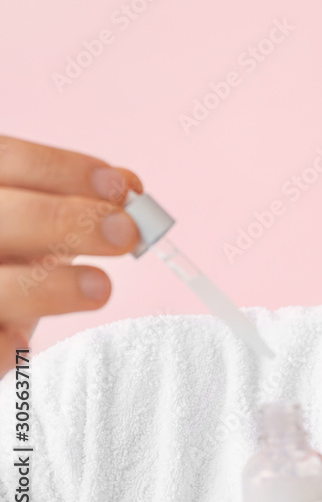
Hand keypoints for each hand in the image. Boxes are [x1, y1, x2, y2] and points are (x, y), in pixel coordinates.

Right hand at [0, 134, 142, 376]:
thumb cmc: (10, 259)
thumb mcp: (39, 223)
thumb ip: (77, 200)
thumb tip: (129, 186)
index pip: (6, 159)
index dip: (61, 169)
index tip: (119, 188)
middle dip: (65, 221)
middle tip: (125, 234)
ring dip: (46, 286)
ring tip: (100, 288)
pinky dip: (2, 342)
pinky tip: (20, 340)